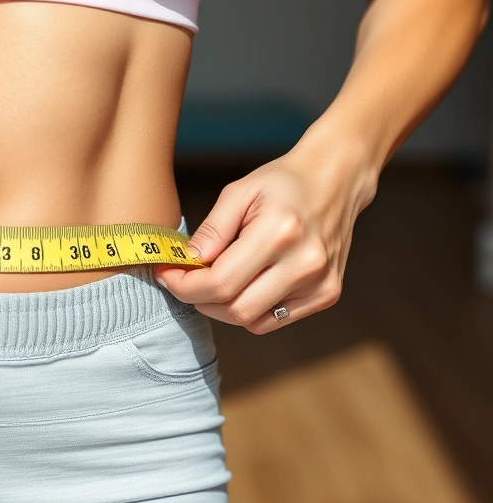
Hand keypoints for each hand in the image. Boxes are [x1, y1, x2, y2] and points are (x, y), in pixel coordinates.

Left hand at [153, 147, 376, 333]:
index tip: (166, 274)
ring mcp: (320, 284)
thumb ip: (211, 230)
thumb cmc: (282, 183)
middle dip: (199, 299)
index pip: (220, 282)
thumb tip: (185, 264)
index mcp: (280, 234)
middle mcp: (305, 264)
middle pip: (235, 309)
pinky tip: (244, 285)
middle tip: (185, 280)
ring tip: (214, 281)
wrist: (335, 181)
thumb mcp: (238, 192)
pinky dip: (249, 310)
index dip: (185, 286)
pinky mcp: (326, 295)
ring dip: (222, 308)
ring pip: (251, 321)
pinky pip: (272, 320)